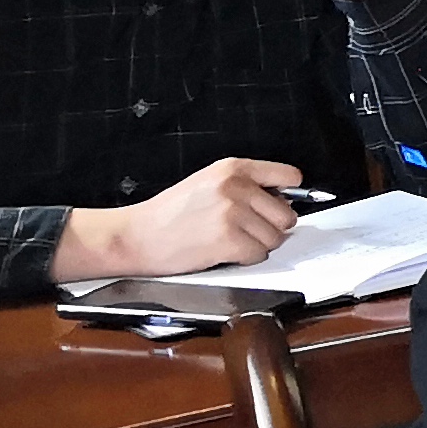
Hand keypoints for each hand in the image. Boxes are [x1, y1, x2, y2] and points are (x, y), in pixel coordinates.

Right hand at [55, 157, 302, 282]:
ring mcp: (233, 213)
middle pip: (287, 214)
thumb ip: (246, 185)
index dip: (289, 196)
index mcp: (233, 168)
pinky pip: (259, 255)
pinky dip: (245, 259)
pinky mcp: (229, 240)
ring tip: (228, 240)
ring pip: (275, 238)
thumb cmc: (170, 213)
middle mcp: (236, 187)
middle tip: (244, 230)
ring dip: (257, 245)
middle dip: (271, 228)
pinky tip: (223, 251)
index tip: (280, 204)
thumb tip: (286, 199)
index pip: (289, 176)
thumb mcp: (209, 183)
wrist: (137, 236)